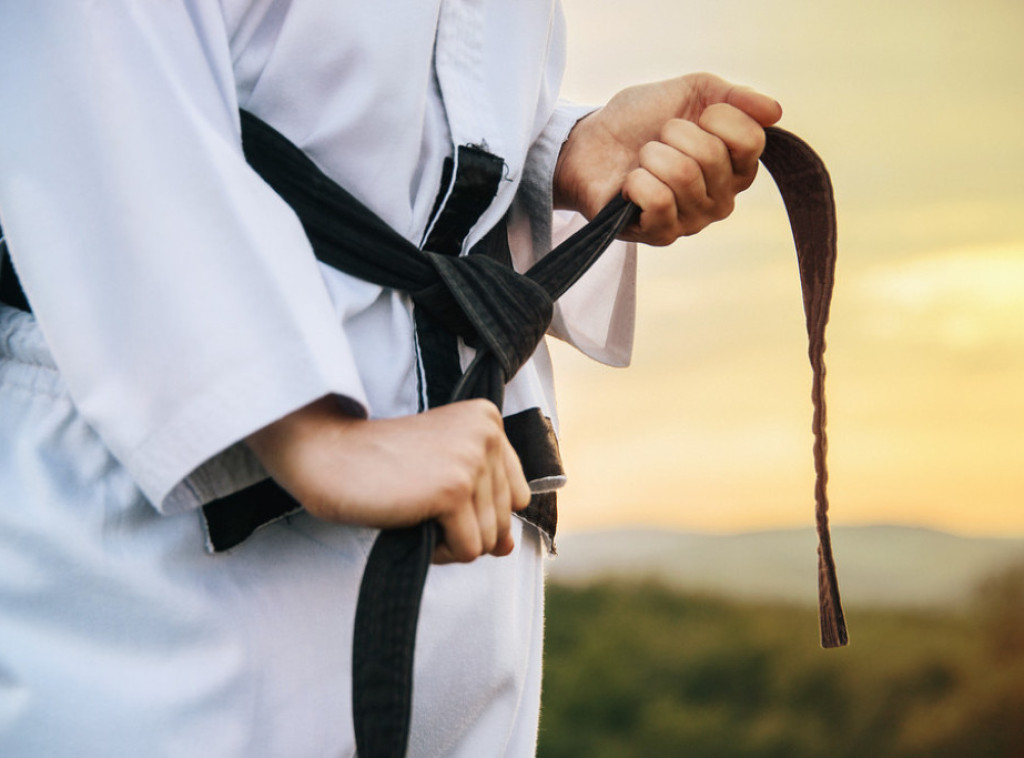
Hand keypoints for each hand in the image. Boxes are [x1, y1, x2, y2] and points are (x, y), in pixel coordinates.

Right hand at [245, 397, 531, 563]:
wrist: (328, 455)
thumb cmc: (381, 466)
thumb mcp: (443, 473)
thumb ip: (484, 504)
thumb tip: (508, 549)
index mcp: (488, 419)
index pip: (517, 495)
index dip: (477, 510)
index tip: (436, 491)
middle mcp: (488, 434)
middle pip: (504, 519)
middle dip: (462, 528)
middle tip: (419, 502)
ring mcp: (473, 460)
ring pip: (488, 539)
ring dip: (449, 542)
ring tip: (415, 512)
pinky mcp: (454, 490)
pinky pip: (467, 549)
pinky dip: (440, 553)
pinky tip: (412, 524)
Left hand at [553, 73, 782, 244]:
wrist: (589, 143)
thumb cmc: (641, 120)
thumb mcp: (691, 93)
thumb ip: (734, 97)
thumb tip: (775, 111)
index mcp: (737, 166)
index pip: (751, 140)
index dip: (717, 116)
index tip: (695, 115)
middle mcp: (722, 199)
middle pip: (712, 156)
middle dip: (674, 134)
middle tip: (657, 140)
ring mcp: (693, 222)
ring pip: (683, 176)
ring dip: (651, 156)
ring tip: (642, 161)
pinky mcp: (661, 236)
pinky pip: (659, 201)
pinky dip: (636, 182)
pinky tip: (630, 185)